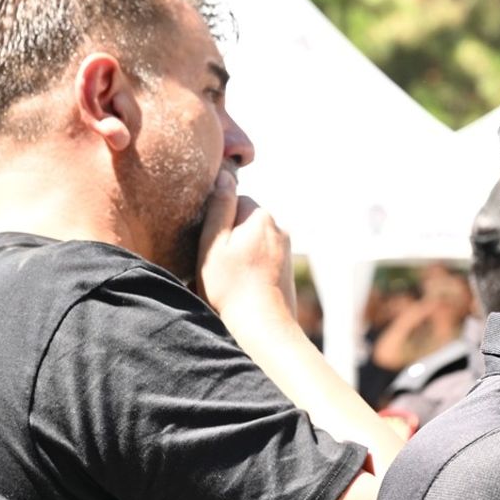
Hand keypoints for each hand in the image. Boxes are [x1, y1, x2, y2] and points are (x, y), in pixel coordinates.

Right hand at [196, 170, 297, 326]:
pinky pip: (264, 257)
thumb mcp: (214, 243)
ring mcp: (286, 249)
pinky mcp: (287, 267)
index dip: (218, 223)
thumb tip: (224, 176)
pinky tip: (244, 283)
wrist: (263, 323)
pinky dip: (253, 265)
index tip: (212, 245)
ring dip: (242, 252)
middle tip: (219, 262)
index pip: (234, 202)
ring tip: (231, 276)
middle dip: (232, 236)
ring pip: (255, 240)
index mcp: (261, 217)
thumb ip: (219, 208)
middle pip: (245, 221)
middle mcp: (279, 228)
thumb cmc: (230, 285)